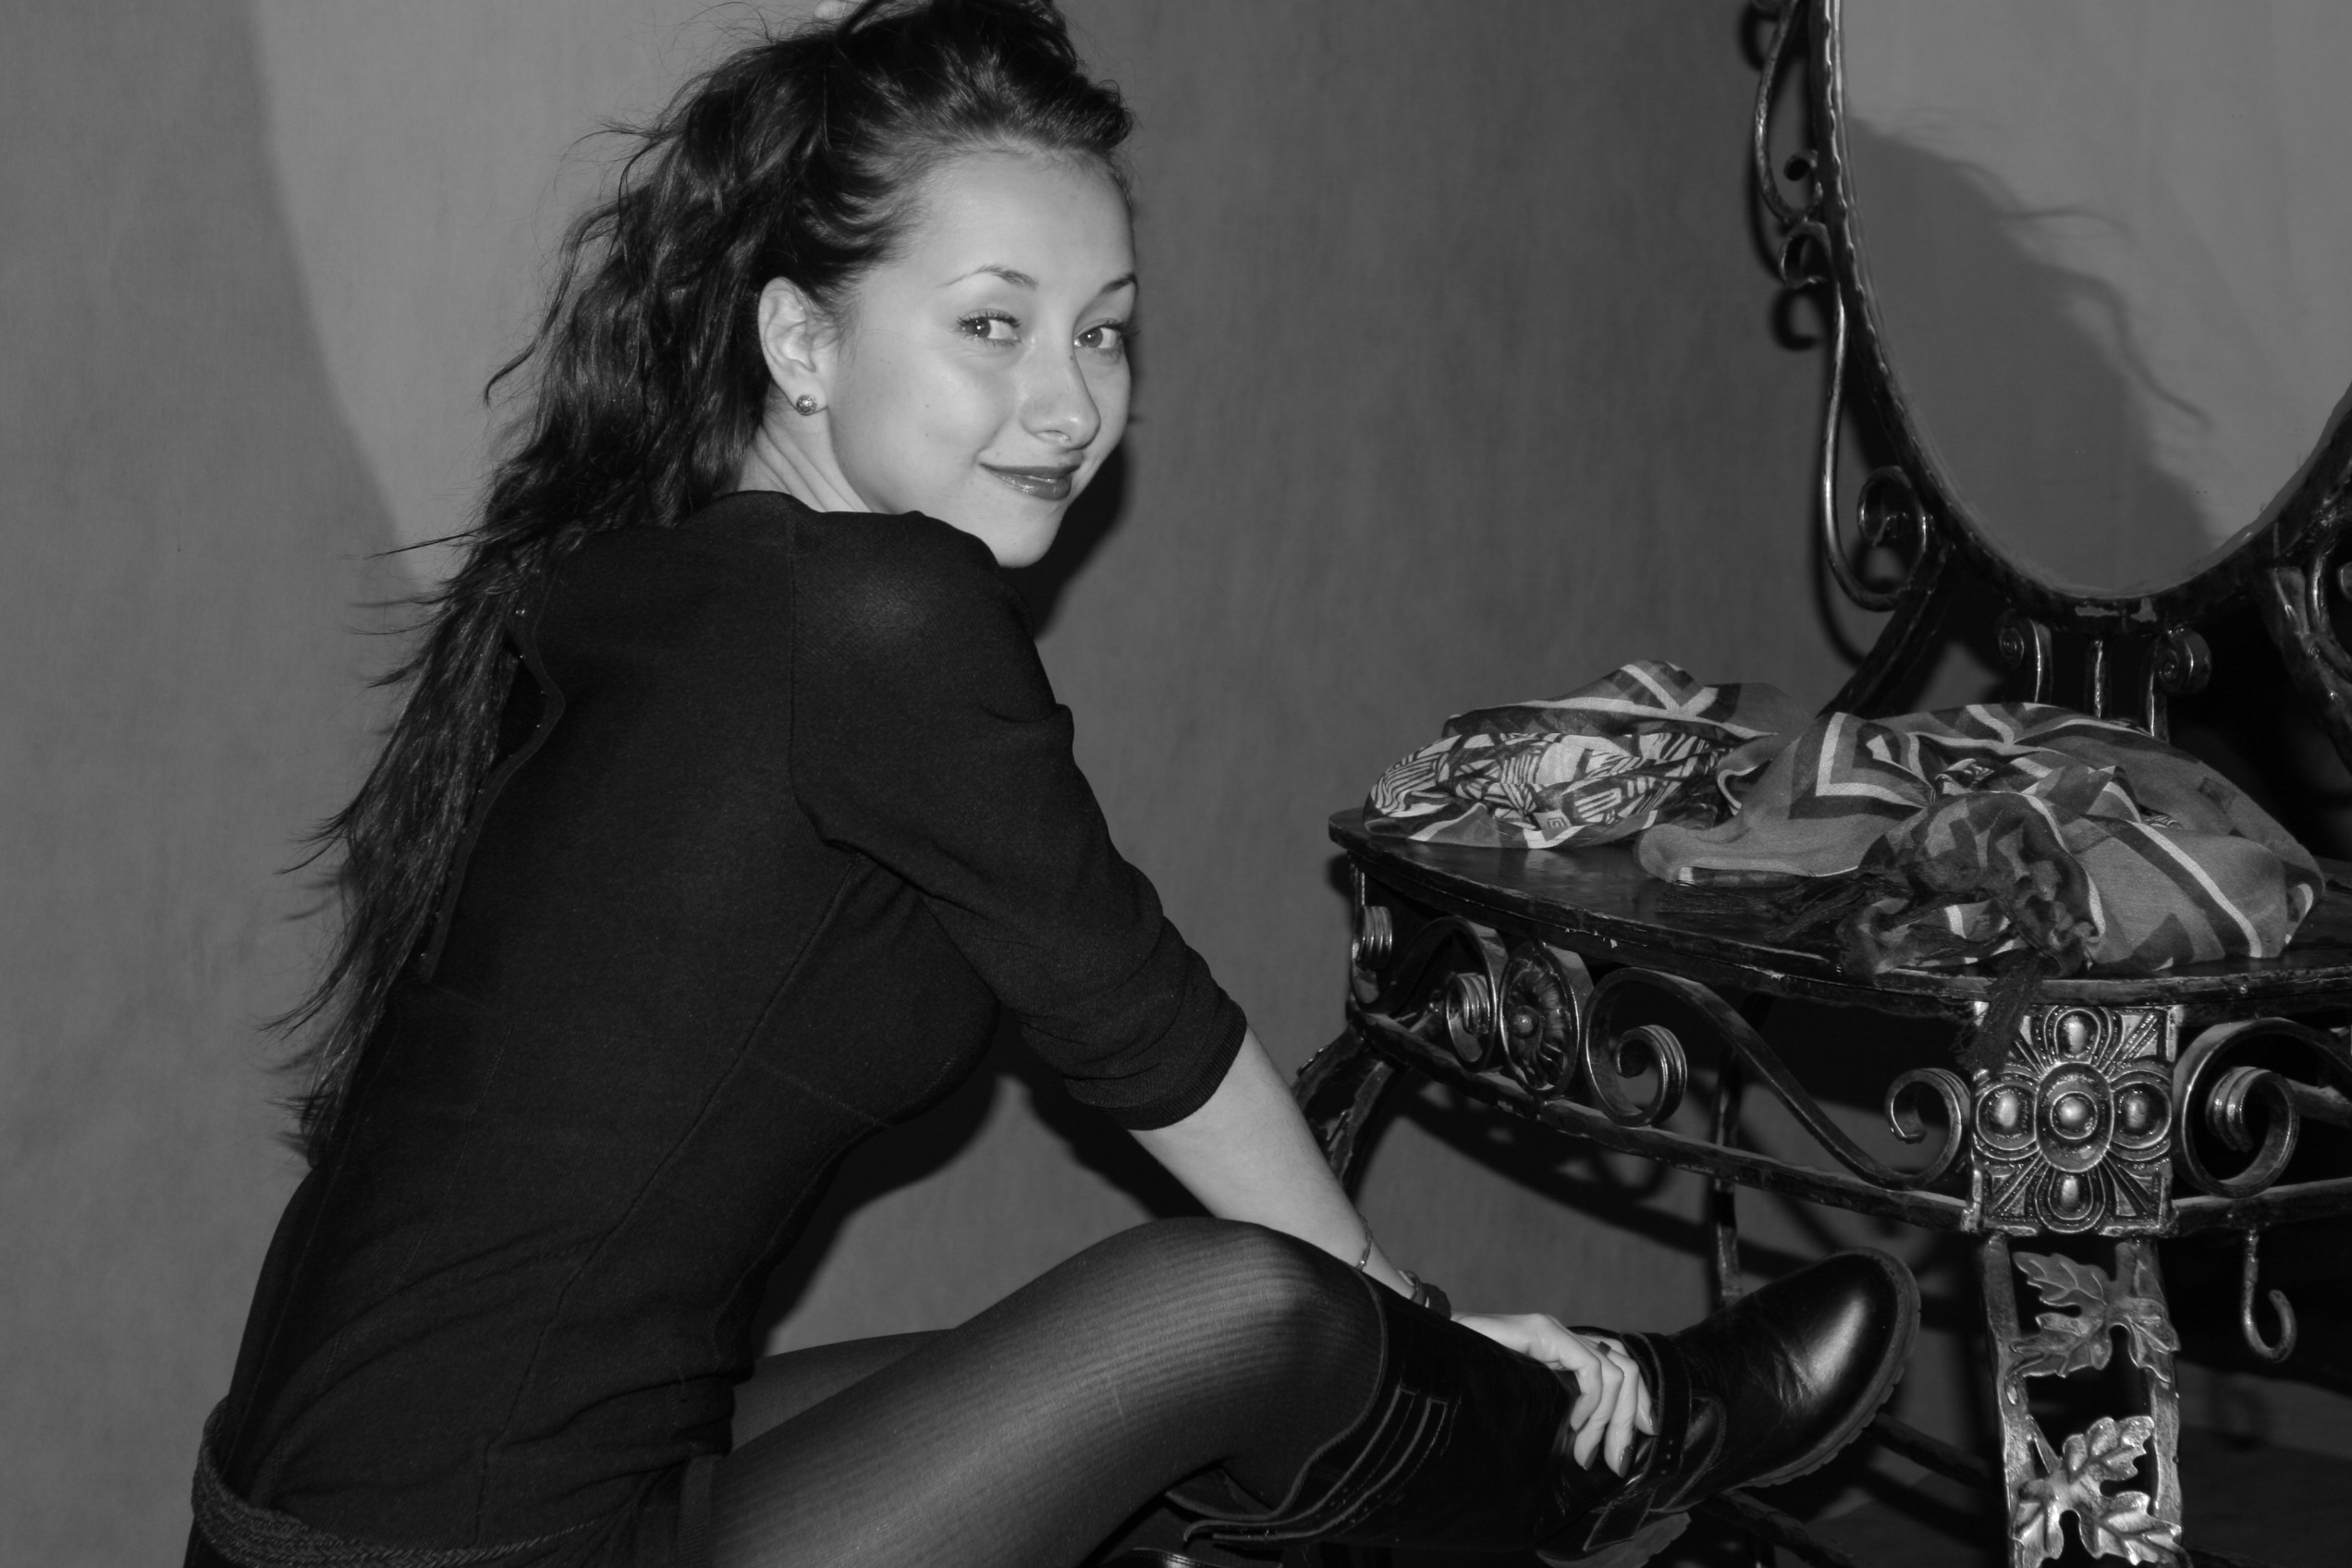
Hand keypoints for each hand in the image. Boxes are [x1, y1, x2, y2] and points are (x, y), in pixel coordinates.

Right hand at [1452, 1313, 1656, 1474]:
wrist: (1428, 1354)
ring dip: (1607, 1420)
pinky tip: (1573, 1422)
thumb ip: (1552, 1410)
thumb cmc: (1466, 1382)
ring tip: (1583, 1450)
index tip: (1634, 1442)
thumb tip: (1587, 1450)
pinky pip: (1590, 1367)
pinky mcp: (1542, 1332)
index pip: (1618, 1365)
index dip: (1636, 1403)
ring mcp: (1554, 1331)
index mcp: (1562, 1351)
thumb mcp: (1522, 1401)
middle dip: (1627, 1420)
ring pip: (1615, 1371)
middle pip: (1624, 1369)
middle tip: (1615, 1460)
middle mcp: (1564, 1336)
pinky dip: (1591, 1400)